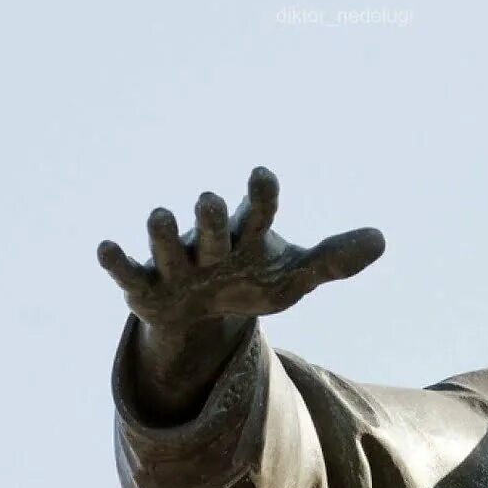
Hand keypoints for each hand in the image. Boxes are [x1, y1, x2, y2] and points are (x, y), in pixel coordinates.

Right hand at [97, 166, 384, 330]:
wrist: (203, 313)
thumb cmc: (249, 281)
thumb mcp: (293, 279)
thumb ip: (333, 260)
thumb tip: (381, 239)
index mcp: (247, 238)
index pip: (259, 213)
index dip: (261, 196)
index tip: (263, 175)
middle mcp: (210, 245)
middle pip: (213, 229)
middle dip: (212, 218)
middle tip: (211, 201)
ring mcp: (176, 264)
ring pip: (167, 245)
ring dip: (163, 233)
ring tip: (160, 215)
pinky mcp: (146, 287)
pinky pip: (128, 272)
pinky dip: (116, 261)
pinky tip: (106, 247)